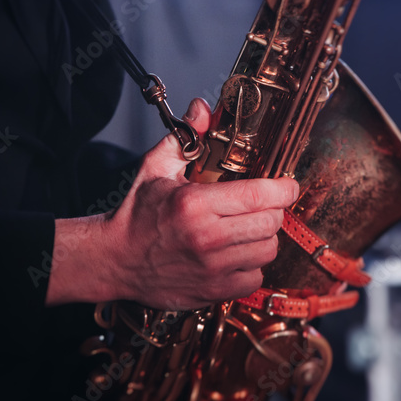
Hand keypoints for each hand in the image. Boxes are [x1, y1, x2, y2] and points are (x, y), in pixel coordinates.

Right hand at [45, 98, 298, 309]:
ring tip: (247, 230)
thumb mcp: (156, 168)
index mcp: (194, 204)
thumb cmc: (136, 215)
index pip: (260, 194)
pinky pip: (256, 278)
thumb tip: (202, 109)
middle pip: (271, 222)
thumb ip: (185, 137)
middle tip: (261, 206)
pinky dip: (252, 267)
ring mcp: (212, 268)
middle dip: (272, 211)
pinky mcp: (213, 291)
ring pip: (268, 250)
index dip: (283, 188)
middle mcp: (206, 238)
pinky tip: (236, 255)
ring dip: (263, 238)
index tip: (287, 186)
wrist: (114, 260)